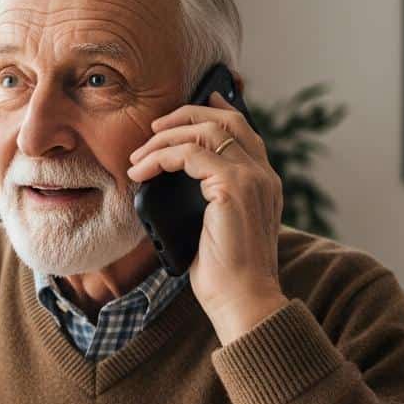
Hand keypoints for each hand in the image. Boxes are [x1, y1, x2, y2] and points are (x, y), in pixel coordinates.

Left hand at [127, 90, 287, 342]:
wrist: (243, 300)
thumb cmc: (226, 274)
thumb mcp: (217, 229)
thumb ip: (208, 200)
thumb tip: (170, 184)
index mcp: (265, 183)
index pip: (244, 131)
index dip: (217, 111)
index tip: (194, 103)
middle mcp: (263, 175)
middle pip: (226, 120)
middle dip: (186, 115)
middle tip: (155, 127)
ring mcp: (251, 178)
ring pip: (205, 132)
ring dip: (165, 138)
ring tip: (138, 156)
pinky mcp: (232, 187)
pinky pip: (189, 154)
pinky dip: (161, 157)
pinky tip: (142, 171)